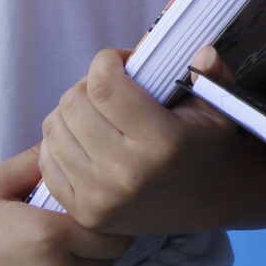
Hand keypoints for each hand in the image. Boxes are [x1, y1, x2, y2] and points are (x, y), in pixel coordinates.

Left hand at [38, 48, 259, 236]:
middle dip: (87, 84)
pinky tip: (85, 138)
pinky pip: (47, 160)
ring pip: (54, 128)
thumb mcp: (218, 108)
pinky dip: (60, 141)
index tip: (119, 62)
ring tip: (96, 112)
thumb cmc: (202, 144)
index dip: (105, 62)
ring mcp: (101, 197)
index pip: (104, 87)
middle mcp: (127, 173)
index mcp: (162, 143)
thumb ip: (212, 75)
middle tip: (108, 88)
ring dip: (71, 111)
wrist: (200, 203)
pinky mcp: (83, 212)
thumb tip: (203, 52)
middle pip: (73, 104)